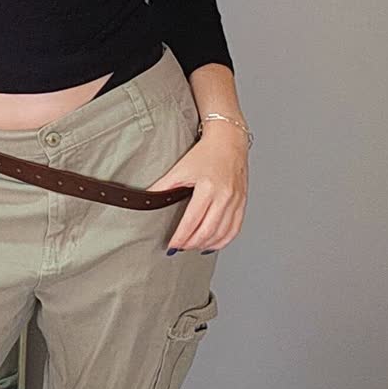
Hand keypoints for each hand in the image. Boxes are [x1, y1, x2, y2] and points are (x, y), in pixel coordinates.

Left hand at [145, 124, 248, 252]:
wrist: (228, 140)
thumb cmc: (205, 153)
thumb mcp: (180, 169)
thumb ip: (163, 186)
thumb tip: (145, 199)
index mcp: (207, 188)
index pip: (192, 221)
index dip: (181, 237)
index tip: (172, 246)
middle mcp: (224, 196)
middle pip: (207, 231)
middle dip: (191, 244)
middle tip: (180, 248)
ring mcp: (236, 201)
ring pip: (222, 234)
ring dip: (206, 244)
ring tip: (192, 247)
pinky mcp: (242, 202)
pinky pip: (235, 229)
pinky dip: (223, 241)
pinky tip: (212, 244)